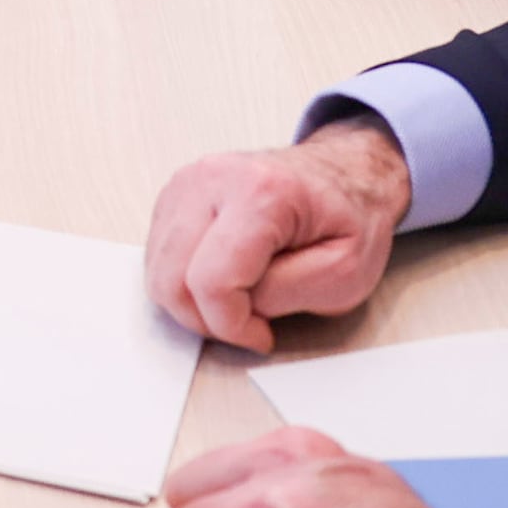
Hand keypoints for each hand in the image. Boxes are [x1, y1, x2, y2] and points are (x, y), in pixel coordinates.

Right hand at [141, 120, 413, 351]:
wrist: (343, 172)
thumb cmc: (350, 218)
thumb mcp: (346, 272)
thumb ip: (284, 295)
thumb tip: (235, 310)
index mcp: (261, 192)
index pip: (211, 281)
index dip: (231, 326)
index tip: (261, 336)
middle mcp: (212, 178)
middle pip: (170, 278)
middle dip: (204, 320)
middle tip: (245, 326)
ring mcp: (186, 183)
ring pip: (157, 270)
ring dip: (192, 301)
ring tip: (239, 300)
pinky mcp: (174, 194)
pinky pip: (159, 256)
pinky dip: (184, 281)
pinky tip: (223, 278)